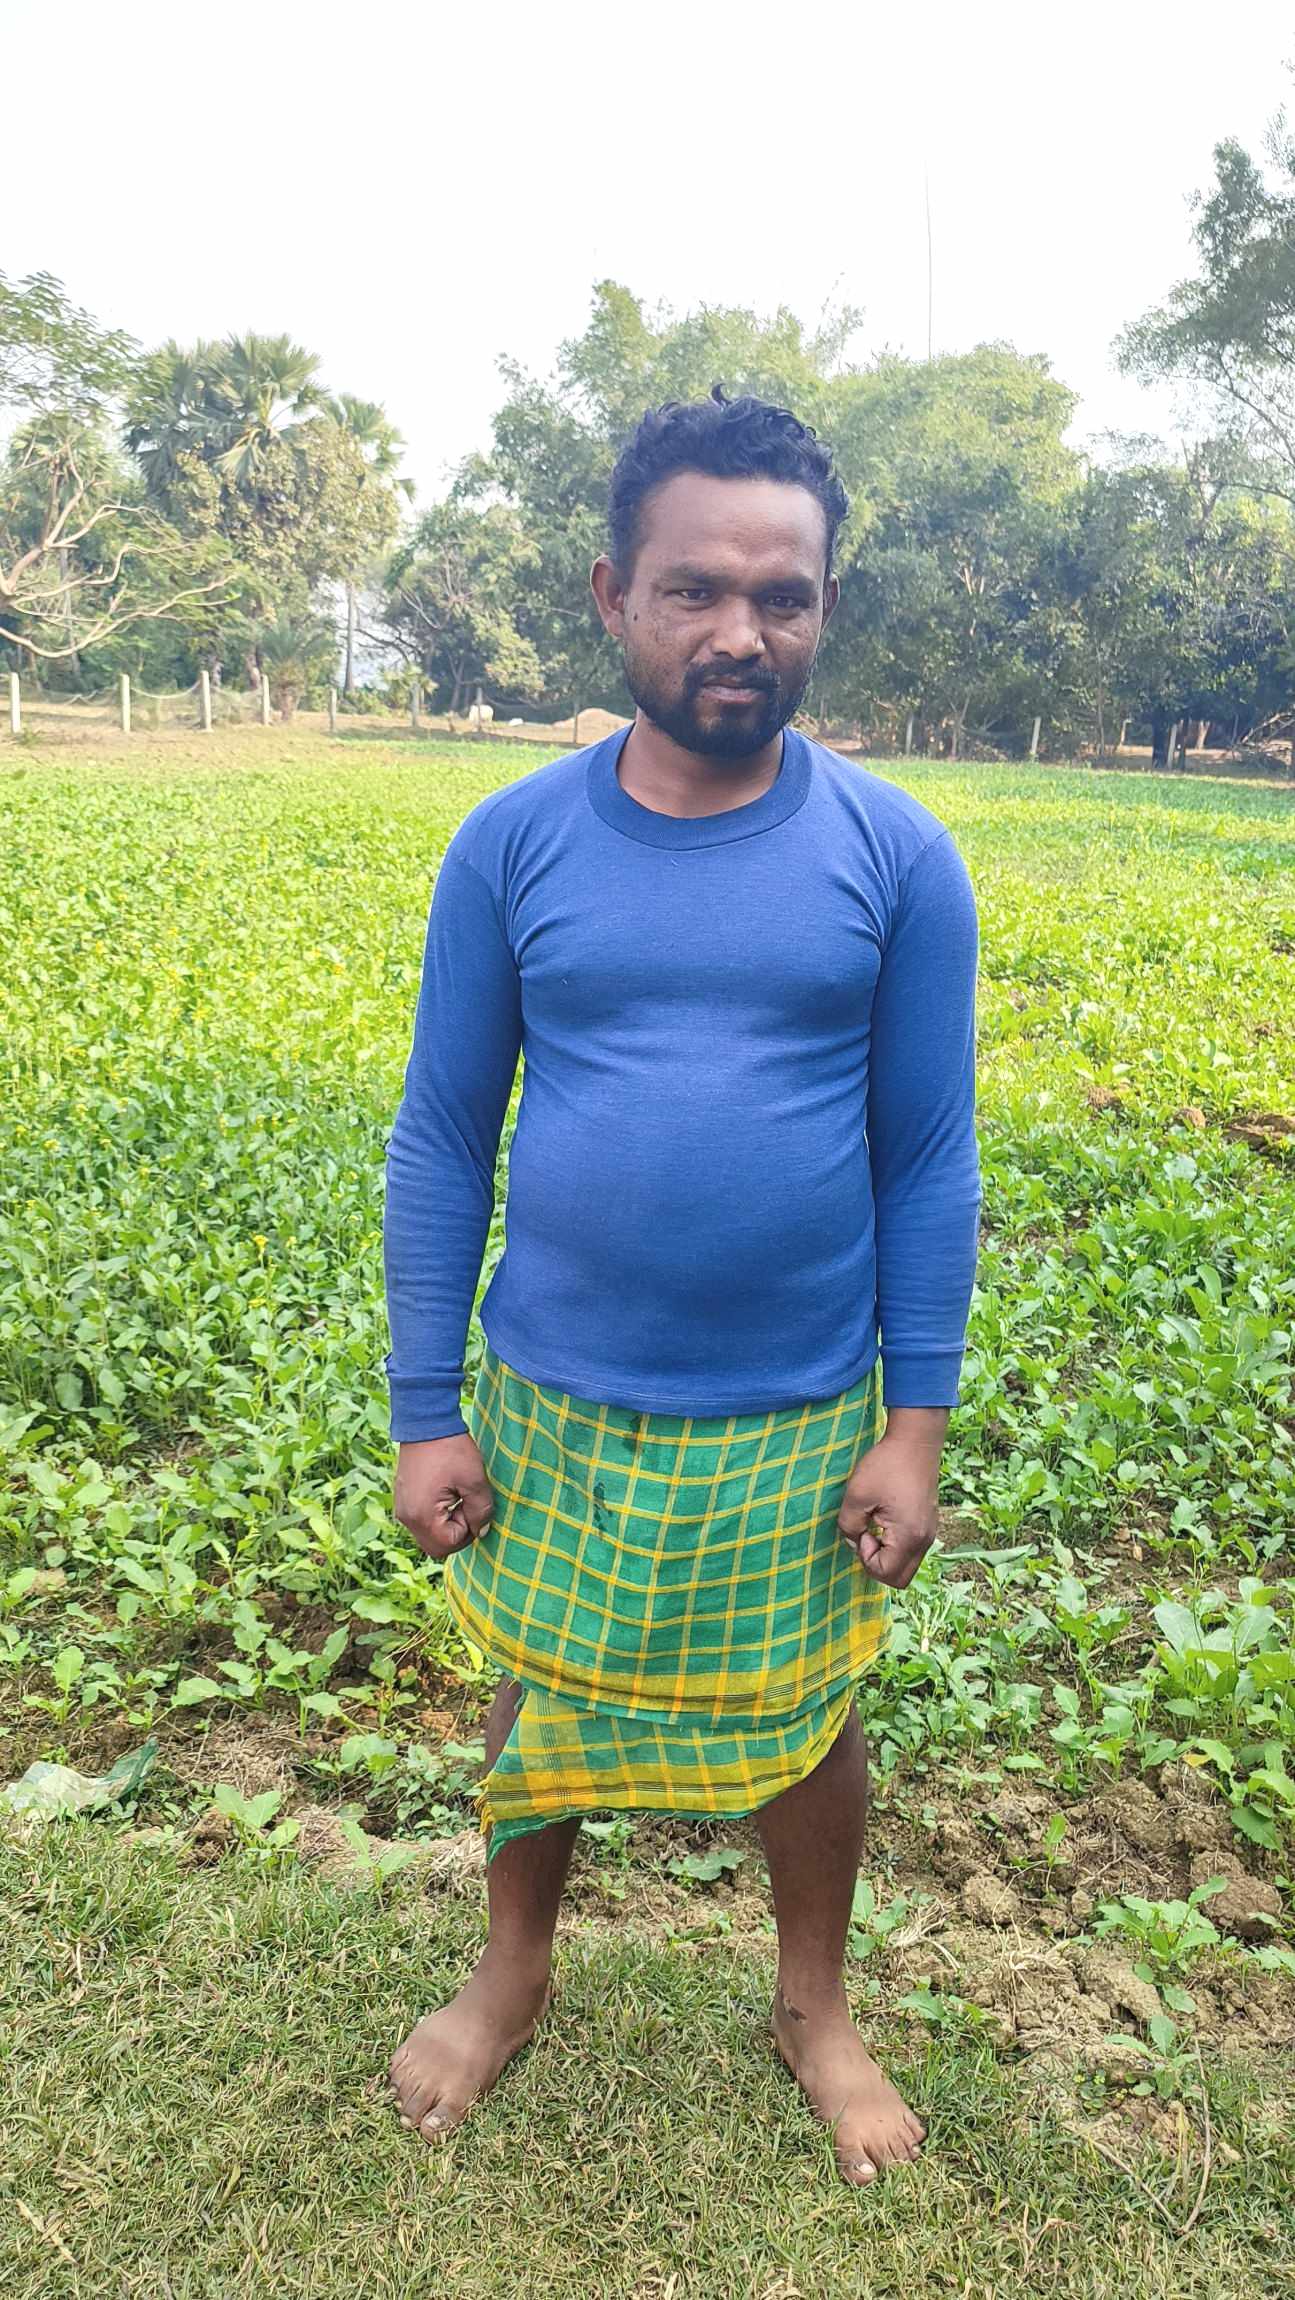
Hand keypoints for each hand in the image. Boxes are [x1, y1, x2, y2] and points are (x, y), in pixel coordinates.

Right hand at [394, 1433, 494, 1560]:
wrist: (426, 1422)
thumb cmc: (451, 1450)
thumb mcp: (475, 1480)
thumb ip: (482, 1511)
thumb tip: (482, 1531)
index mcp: (422, 1516)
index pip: (448, 1545)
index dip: (468, 1530)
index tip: (471, 1505)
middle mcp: (407, 1517)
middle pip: (436, 1546)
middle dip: (456, 1532)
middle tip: (465, 1504)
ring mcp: (402, 1508)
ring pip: (428, 1534)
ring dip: (446, 1524)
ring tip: (456, 1495)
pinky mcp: (403, 1499)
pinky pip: (421, 1520)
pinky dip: (436, 1515)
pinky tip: (445, 1491)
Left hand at [836, 1427, 941, 1589]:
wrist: (916, 1440)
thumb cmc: (886, 1465)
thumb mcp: (856, 1495)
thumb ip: (848, 1526)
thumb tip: (854, 1541)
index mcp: (909, 1536)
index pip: (885, 1574)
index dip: (866, 1557)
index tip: (863, 1529)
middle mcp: (924, 1540)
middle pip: (899, 1579)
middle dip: (877, 1564)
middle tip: (866, 1534)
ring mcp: (929, 1533)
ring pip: (906, 1566)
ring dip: (886, 1555)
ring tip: (874, 1525)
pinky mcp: (928, 1524)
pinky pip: (910, 1550)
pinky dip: (895, 1545)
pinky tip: (884, 1520)